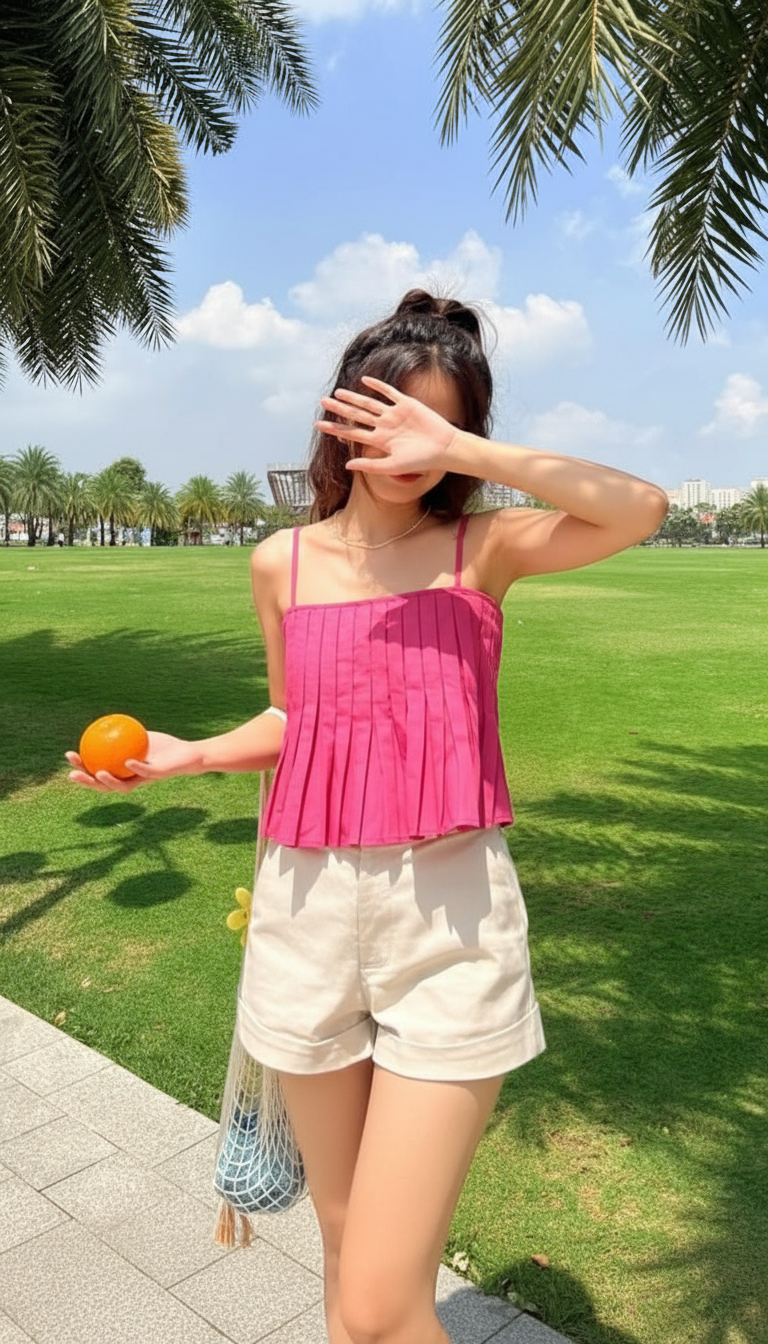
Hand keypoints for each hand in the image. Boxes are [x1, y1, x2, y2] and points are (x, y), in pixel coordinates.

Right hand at [66, 731, 202, 794]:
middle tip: (72, 773)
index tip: (69, 755)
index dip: (83, 767)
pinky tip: (127, 761)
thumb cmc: (164, 747)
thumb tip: (104, 722)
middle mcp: (132, 781)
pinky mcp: (160, 775)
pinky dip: (136, 768)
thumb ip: (124, 734)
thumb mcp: (141, 737)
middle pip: (104, 786)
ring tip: (97, 772)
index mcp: (125, 773)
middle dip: (87, 782)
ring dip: (109, 782)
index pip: (98, 773)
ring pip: (123, 786)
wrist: (189, 754)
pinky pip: (146, 773)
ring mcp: (145, 780)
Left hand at [316, 376, 458, 474]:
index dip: (336, 428)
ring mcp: (395, 414)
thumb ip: (370, 466)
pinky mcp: (407, 404)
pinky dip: (377, 386)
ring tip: (337, 392)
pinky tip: (364, 380)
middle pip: (357, 415)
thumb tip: (346, 466)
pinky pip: (389, 392)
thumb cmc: (421, 461)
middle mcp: (385, 426)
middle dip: (339, 409)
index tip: (319, 425)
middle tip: (322, 401)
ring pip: (369, 403)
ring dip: (354, 398)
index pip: (353, 433)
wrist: (444, 448)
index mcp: (380, 441)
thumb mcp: (393, 466)